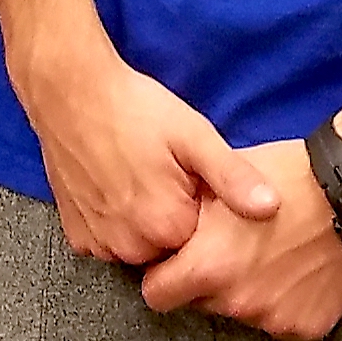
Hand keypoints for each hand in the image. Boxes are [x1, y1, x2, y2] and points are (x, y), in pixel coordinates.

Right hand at [16, 44, 280, 263]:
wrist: (69, 91)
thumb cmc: (135, 109)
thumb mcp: (193, 136)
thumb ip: (232, 177)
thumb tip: (272, 207)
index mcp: (166, 228)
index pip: (204, 243)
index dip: (203, 210)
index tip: (193, 180)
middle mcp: (129, 247)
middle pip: (170, 249)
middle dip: (173, 219)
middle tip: (165, 173)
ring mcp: (97, 244)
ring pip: (138, 247)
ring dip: (144, 223)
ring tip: (139, 174)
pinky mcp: (75, 235)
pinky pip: (108, 241)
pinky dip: (115, 222)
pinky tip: (115, 184)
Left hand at [138, 138, 341, 337]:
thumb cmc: (291, 176)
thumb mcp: (222, 181)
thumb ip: (188, 218)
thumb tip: (166, 231)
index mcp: (208, 266)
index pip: (158, 294)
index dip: (166, 274)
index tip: (178, 264)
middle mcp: (237, 300)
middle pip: (204, 303)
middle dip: (213, 279)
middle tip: (240, 247)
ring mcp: (273, 318)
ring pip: (244, 310)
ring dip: (252, 289)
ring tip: (276, 251)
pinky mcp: (307, 327)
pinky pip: (283, 320)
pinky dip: (287, 301)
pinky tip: (298, 268)